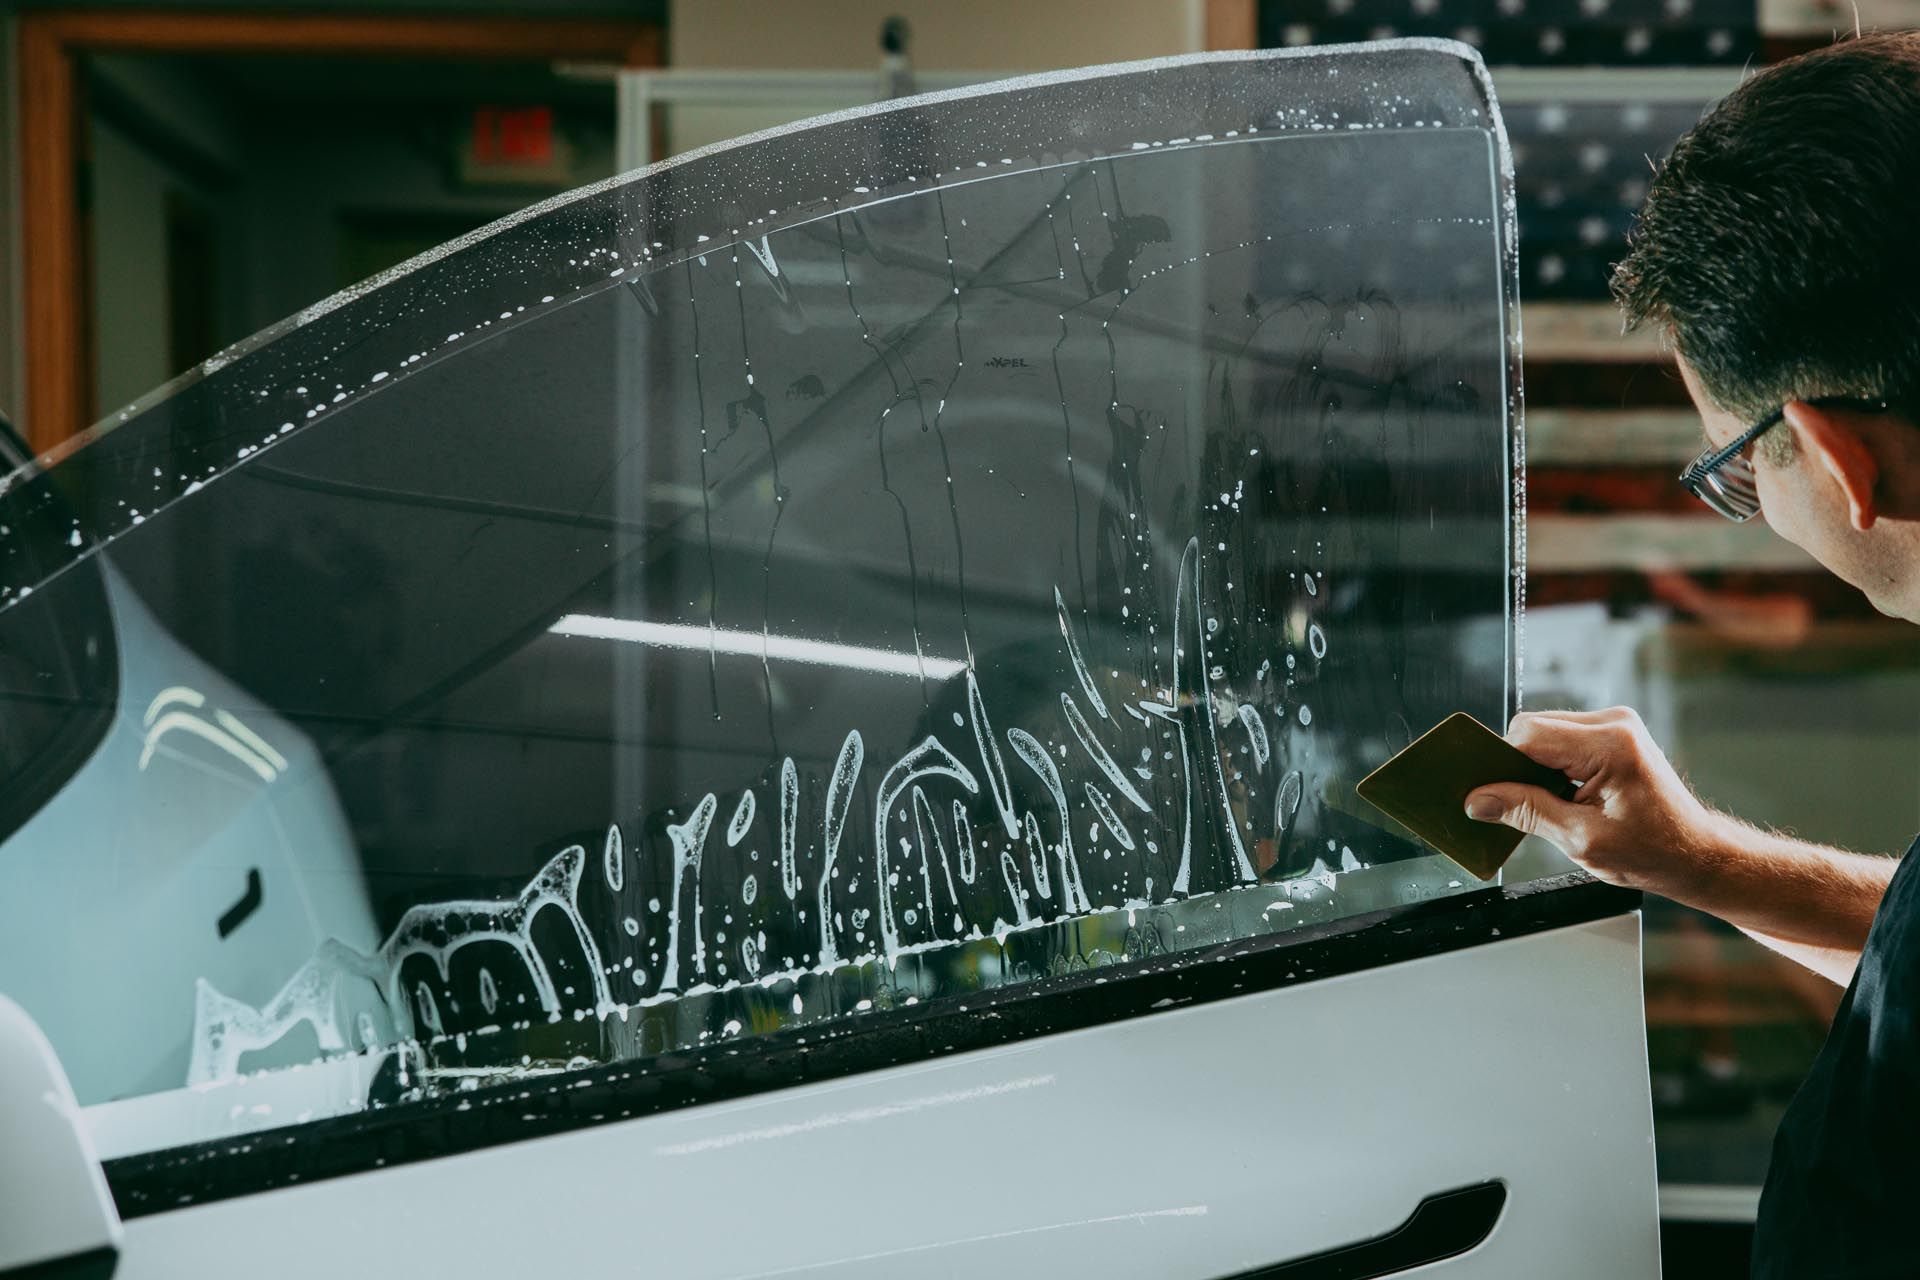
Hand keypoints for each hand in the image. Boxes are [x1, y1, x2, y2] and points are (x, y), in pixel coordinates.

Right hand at [1464, 707, 1730, 896]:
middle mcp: (1614, 724)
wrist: (1697, 855)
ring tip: (1551, 804)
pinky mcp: (1614, 734)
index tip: (1487, 795)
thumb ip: (1527, 812)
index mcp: (1610, 745)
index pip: (1529, 735)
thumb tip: (1479, 800)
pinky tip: (1562, 795)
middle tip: (1521, 807)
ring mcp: (1616, 726)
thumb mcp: (1581, 840)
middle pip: (1533, 729)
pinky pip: (1562, 739)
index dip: (1501, 765)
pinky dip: (1551, 766)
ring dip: (1535, 767)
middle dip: (1517, 766)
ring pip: (1544, 733)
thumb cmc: (1654, 852)